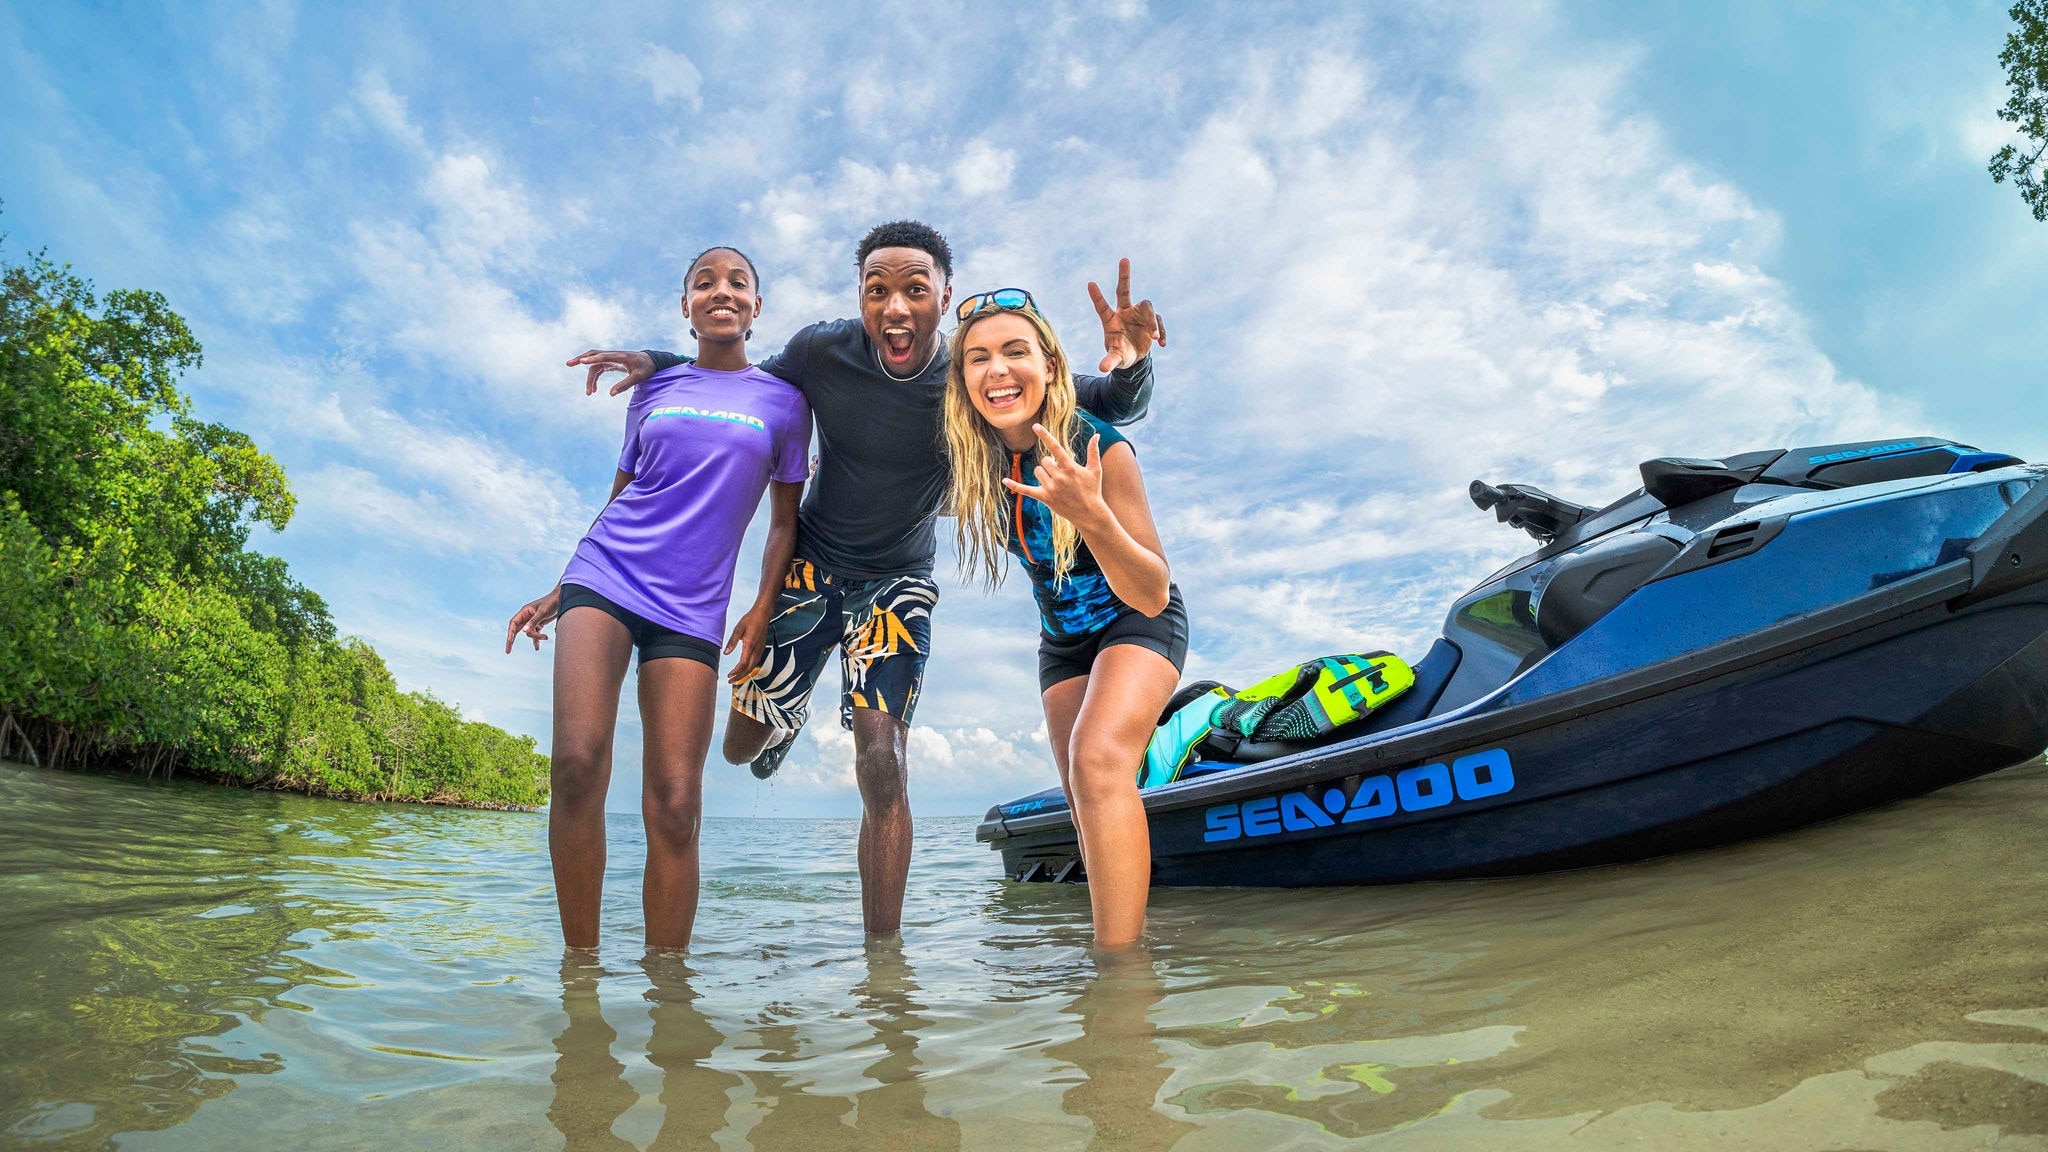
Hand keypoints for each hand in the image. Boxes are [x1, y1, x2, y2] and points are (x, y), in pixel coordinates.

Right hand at [506, 587, 562, 652]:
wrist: (562, 599)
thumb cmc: (551, 602)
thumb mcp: (543, 612)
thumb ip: (534, 622)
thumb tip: (524, 632)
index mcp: (524, 611)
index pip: (513, 623)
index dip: (510, 633)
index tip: (509, 641)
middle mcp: (526, 616)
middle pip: (517, 630)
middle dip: (512, 640)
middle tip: (508, 651)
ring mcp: (532, 620)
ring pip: (529, 633)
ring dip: (536, 637)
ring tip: (545, 637)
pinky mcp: (539, 623)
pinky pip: (535, 633)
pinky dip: (537, 640)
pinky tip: (537, 648)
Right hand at [566, 349, 655, 396]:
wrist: (651, 362)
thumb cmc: (646, 368)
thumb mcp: (639, 377)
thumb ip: (625, 384)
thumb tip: (610, 394)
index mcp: (620, 356)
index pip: (603, 356)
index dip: (592, 359)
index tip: (581, 362)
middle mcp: (613, 355)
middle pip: (593, 355)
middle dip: (580, 359)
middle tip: (568, 364)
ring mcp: (611, 359)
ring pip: (594, 365)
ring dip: (590, 378)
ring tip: (589, 393)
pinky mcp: (611, 363)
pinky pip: (598, 369)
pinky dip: (594, 378)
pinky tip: (594, 390)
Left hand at [724, 606, 771, 684]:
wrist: (763, 614)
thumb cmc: (750, 619)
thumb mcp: (738, 628)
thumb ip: (732, 641)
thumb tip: (726, 653)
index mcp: (750, 645)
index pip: (743, 664)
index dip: (736, 672)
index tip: (729, 676)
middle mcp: (756, 649)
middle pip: (749, 668)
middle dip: (740, 676)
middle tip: (731, 681)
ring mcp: (760, 649)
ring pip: (753, 666)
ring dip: (744, 673)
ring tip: (736, 677)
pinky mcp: (761, 648)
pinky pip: (756, 662)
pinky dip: (749, 668)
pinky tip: (744, 668)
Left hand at [1001, 425, 1106, 529]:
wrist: (1089, 513)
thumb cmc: (1093, 490)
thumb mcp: (1095, 470)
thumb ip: (1093, 452)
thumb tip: (1097, 435)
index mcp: (1070, 467)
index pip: (1054, 447)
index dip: (1044, 435)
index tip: (1035, 426)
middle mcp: (1059, 476)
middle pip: (1045, 461)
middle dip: (1051, 465)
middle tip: (1062, 475)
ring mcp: (1051, 488)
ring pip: (1038, 471)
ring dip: (1045, 474)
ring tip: (1057, 484)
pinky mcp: (1044, 498)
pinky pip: (1026, 490)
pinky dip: (1015, 485)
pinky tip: (1004, 481)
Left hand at [1086, 258, 1167, 372]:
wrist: (1135, 357)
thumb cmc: (1120, 354)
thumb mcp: (1115, 358)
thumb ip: (1109, 361)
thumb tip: (1102, 369)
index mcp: (1110, 320)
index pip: (1102, 306)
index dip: (1096, 296)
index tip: (1089, 284)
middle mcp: (1124, 313)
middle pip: (1124, 290)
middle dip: (1124, 275)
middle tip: (1123, 259)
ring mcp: (1139, 315)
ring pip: (1148, 309)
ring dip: (1152, 322)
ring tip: (1154, 338)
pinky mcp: (1151, 321)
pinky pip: (1159, 322)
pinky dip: (1161, 331)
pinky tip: (1161, 344)